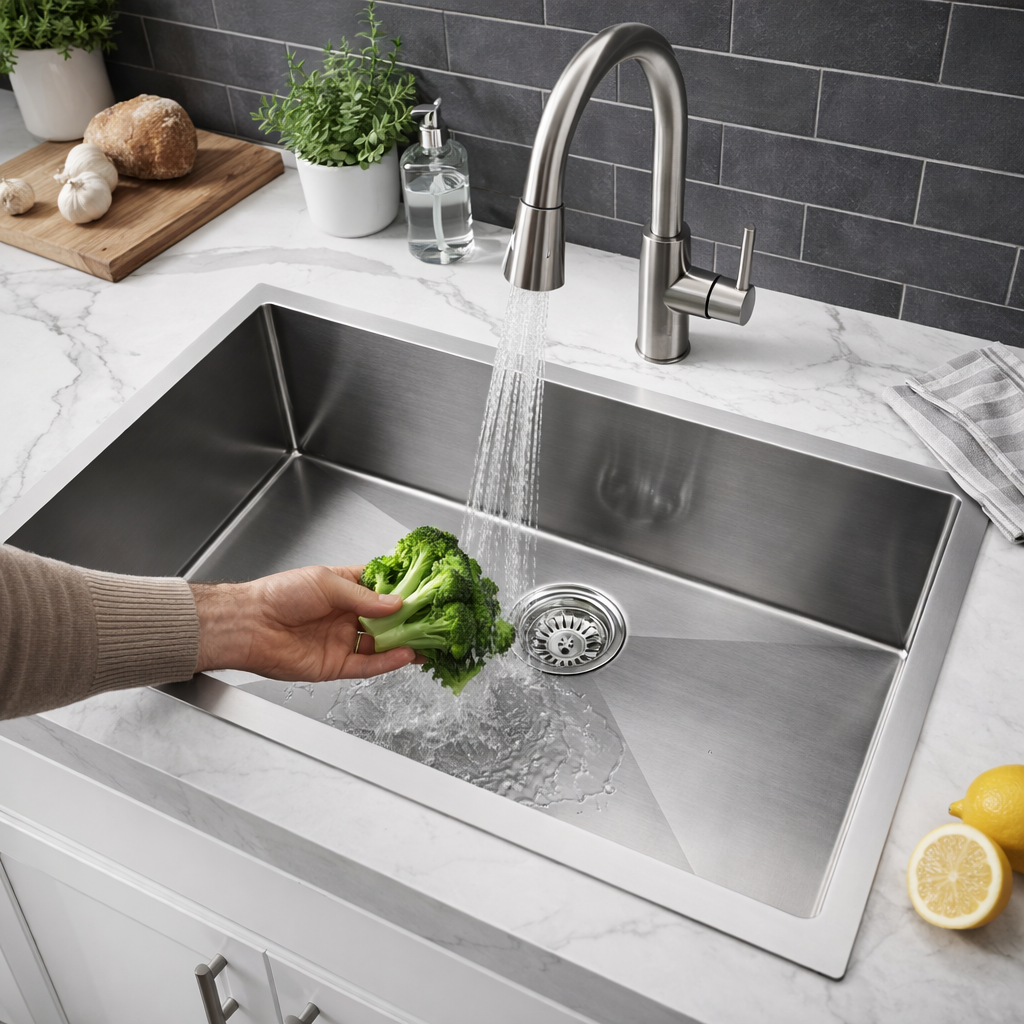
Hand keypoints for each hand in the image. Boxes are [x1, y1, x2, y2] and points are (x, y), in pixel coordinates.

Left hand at [190, 565, 415, 680]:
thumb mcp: (327, 583)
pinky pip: (368, 665)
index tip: (425, 590)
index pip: (381, 589)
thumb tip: (396, 603)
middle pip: (386, 620)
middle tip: (434, 620)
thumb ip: (364, 596)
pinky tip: (406, 656)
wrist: (250, 625)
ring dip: (405, 643)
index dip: (403, 590)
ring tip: (429, 641)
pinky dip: (388, 662)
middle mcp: (345, 615)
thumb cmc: (279, 595)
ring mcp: (342, 641)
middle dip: (410, 620)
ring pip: (381, 645)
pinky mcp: (336, 665)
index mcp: (343, 588)